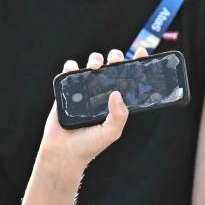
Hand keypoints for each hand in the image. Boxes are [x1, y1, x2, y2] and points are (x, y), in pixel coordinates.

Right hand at [37, 48, 147, 172]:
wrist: (63, 152)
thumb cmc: (89, 145)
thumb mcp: (111, 132)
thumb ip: (119, 115)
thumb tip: (117, 93)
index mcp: (117, 102)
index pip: (130, 79)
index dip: (136, 65)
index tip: (141, 52)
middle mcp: (103, 92)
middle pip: (112, 66)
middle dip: (116, 57)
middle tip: (115, 60)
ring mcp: (85, 89)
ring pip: (93, 63)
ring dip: (96, 59)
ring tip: (95, 67)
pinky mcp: (67, 88)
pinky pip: (70, 70)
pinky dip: (72, 66)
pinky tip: (75, 70)